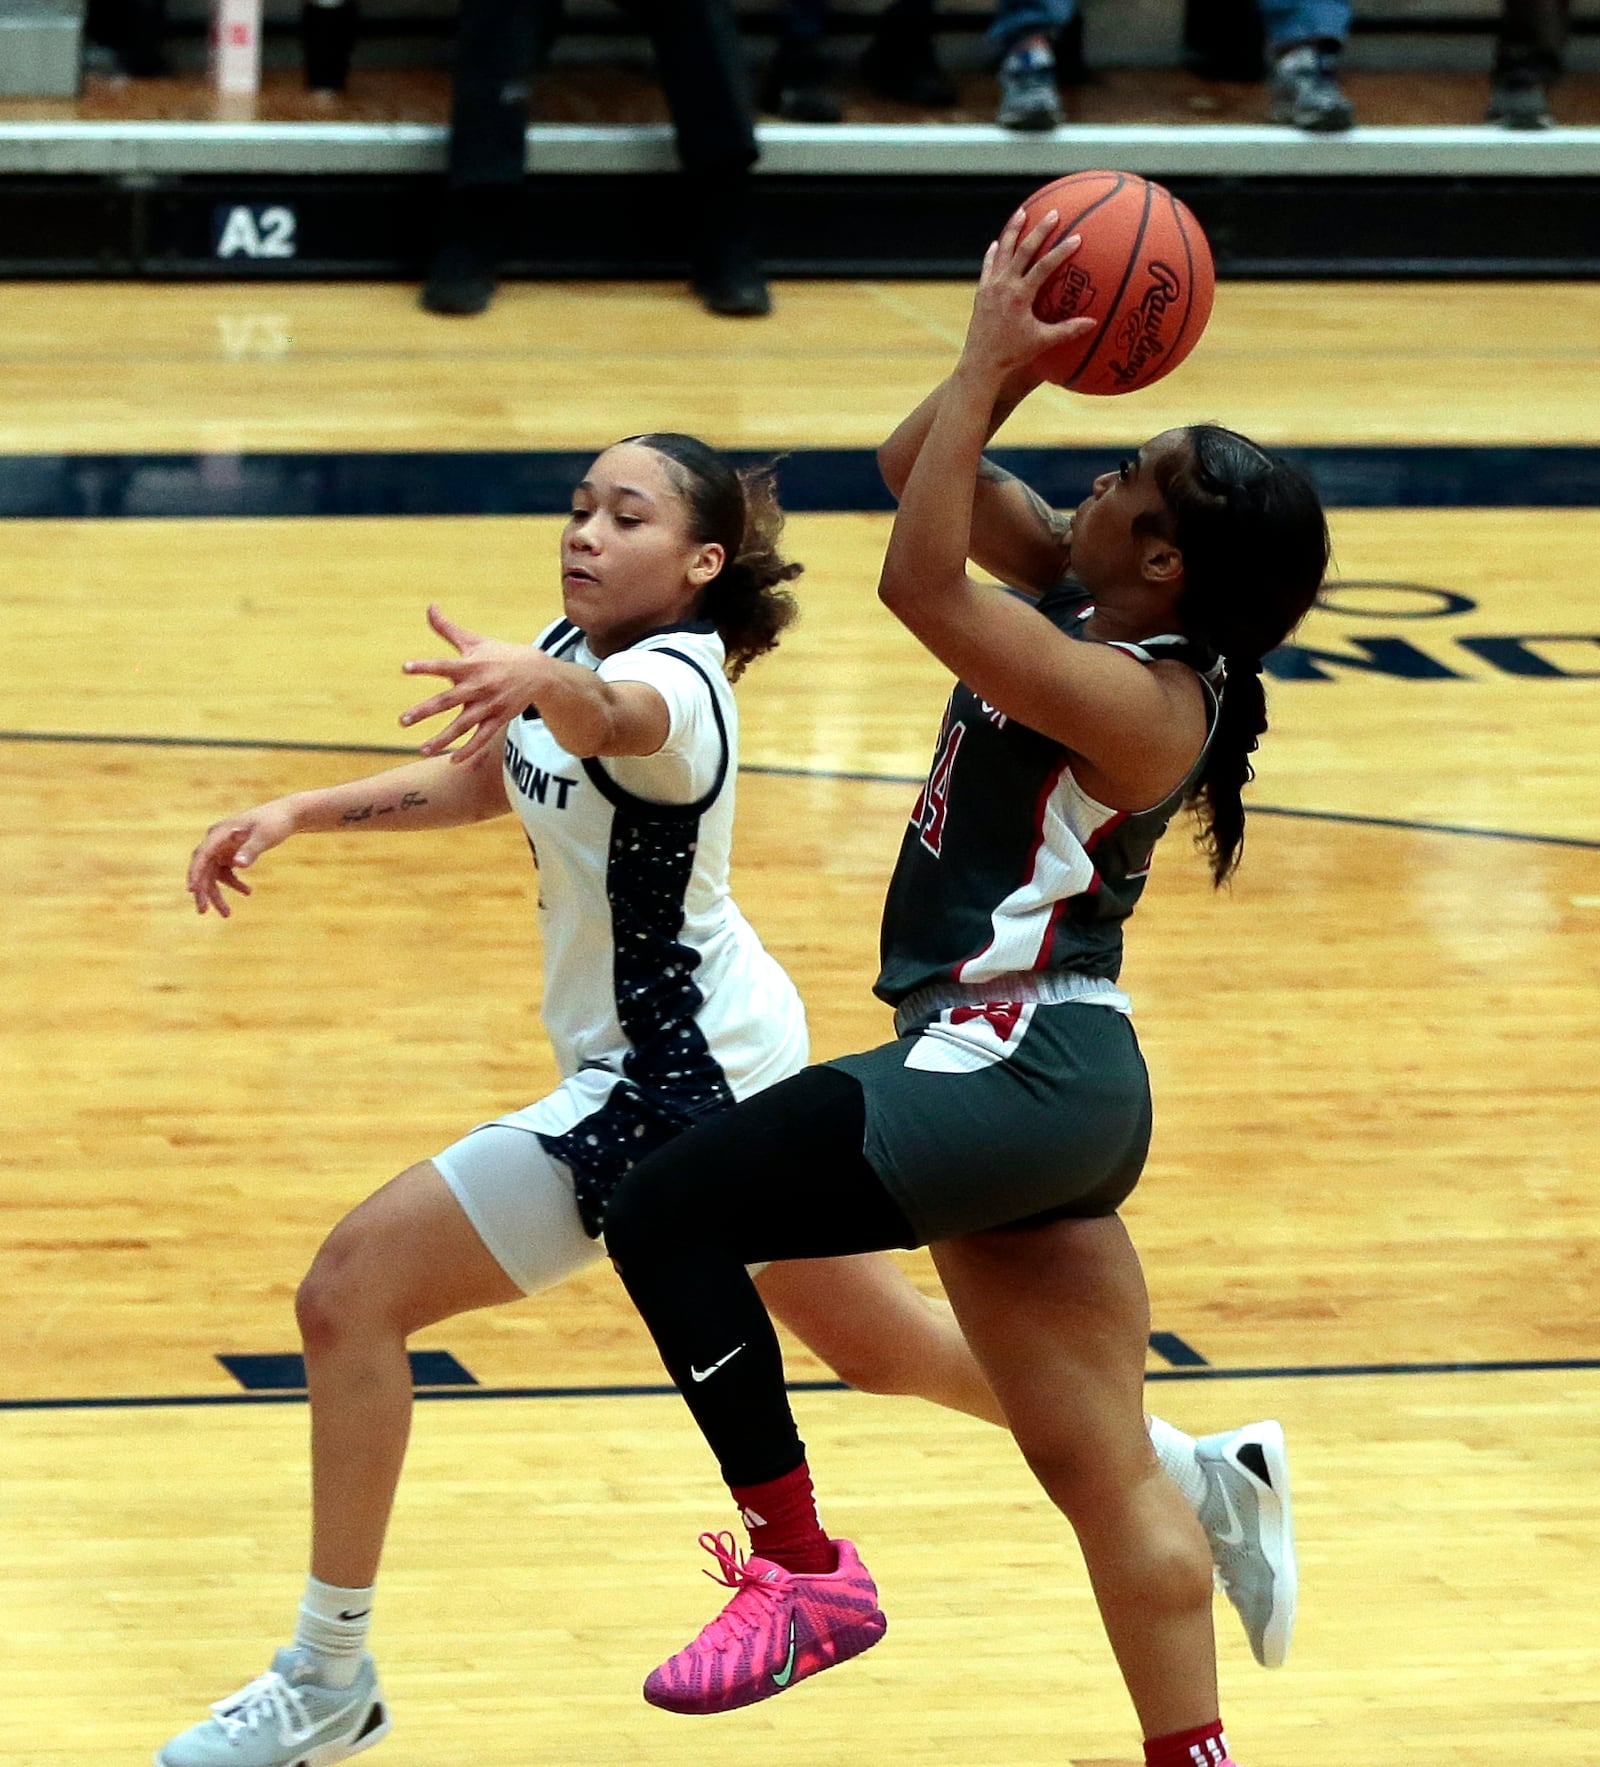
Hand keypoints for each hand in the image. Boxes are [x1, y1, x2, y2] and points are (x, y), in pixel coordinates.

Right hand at [186, 800, 296, 916]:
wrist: (287, 815)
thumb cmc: (275, 823)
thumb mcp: (265, 836)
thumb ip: (251, 850)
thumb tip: (238, 865)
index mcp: (220, 833)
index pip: (202, 855)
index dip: (195, 873)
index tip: (192, 890)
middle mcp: (217, 840)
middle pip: (203, 868)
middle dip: (203, 890)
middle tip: (203, 911)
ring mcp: (223, 848)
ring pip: (214, 875)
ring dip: (218, 894)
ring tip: (227, 914)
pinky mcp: (231, 853)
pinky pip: (226, 873)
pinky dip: (235, 884)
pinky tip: (248, 892)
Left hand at [400, 603, 542, 764]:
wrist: (538, 673)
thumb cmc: (500, 655)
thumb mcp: (475, 641)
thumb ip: (448, 629)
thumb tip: (429, 606)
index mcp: (471, 666)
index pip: (444, 666)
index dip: (425, 666)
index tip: (405, 668)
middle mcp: (478, 687)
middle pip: (447, 700)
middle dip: (424, 711)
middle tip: (402, 720)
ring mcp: (489, 705)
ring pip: (462, 725)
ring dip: (443, 739)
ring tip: (422, 750)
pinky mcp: (498, 719)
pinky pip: (482, 738)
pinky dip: (469, 750)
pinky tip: (452, 761)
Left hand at [957, 208, 1095, 388]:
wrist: (980, 363)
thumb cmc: (1013, 355)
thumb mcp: (1042, 342)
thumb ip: (1068, 330)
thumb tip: (1093, 323)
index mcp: (1020, 296)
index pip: (1044, 266)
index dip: (1061, 251)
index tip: (1076, 237)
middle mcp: (1003, 286)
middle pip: (1023, 249)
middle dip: (1040, 229)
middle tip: (1053, 212)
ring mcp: (990, 286)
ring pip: (1002, 251)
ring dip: (1013, 230)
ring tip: (1022, 212)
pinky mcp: (981, 292)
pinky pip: (988, 266)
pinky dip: (994, 252)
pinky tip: (998, 243)